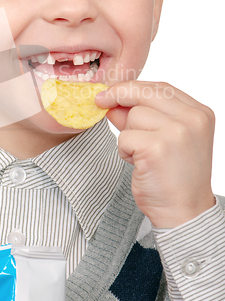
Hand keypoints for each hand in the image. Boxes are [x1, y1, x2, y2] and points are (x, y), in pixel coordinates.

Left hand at [95, 81, 215, 227]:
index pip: (161, 88)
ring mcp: (177, 131)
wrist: (184, 213)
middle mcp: (193, 118)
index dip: (133, 87)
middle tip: (100, 101)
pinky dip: (124, 151)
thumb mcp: (164, 139)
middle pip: (144, 92)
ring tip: (142, 155)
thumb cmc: (174, 177)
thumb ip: (141, 117)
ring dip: (127, 135)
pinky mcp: (157, 147)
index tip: (112, 91)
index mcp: (199, 113)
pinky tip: (138, 164)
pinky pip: (124, 137)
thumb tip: (112, 101)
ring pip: (133, 115)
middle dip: (118, 94)